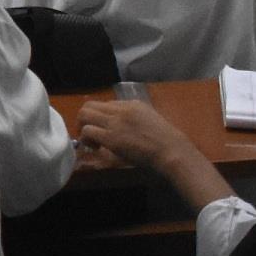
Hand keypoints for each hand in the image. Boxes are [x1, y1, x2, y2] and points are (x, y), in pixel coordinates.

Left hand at [73, 98, 231, 212]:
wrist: (171, 150)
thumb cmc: (166, 142)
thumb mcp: (151, 121)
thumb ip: (135, 119)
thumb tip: (121, 127)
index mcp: (133, 104)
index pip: (106, 104)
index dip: (101, 117)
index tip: (103, 128)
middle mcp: (121, 109)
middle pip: (90, 105)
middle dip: (85, 119)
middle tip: (90, 133)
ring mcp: (115, 121)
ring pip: (84, 114)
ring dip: (83, 128)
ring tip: (92, 141)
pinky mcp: (110, 136)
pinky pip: (88, 131)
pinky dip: (86, 139)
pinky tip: (95, 148)